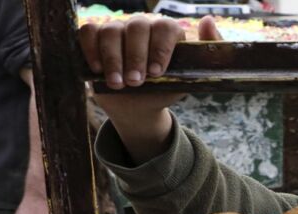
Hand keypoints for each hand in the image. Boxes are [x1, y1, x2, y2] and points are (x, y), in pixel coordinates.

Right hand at [79, 16, 221, 121]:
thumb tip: (207, 20)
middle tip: (136, 83)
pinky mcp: (95, 39)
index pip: (165, 27)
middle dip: (135, 57)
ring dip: (113, 59)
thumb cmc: (165, 90)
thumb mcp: (190, 79)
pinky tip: (98, 70)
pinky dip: (91, 49)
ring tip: (118, 84)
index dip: (160, 48)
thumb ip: (209, 51)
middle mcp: (142, 27)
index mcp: (167, 33)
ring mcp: (117, 30)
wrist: (138, 108)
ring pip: (111, 30)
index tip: (156, 73)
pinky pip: (88, 32)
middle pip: (136, 26)